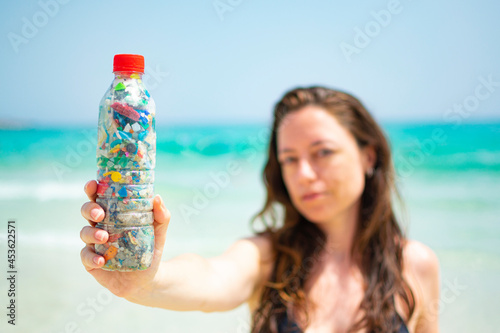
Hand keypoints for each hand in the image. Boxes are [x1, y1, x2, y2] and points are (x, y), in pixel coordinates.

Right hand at [79, 180, 170, 298]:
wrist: (148, 279)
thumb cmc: (150, 249)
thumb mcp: (159, 232)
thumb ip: (161, 215)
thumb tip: (157, 197)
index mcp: (114, 214)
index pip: (100, 197)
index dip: (93, 189)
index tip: (94, 183)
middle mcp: (101, 226)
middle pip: (87, 211)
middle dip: (90, 209)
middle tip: (100, 214)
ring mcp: (94, 244)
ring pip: (84, 232)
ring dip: (92, 233)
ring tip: (105, 237)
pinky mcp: (92, 262)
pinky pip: (86, 257)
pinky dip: (92, 257)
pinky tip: (101, 260)